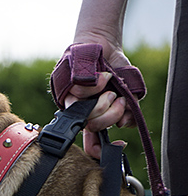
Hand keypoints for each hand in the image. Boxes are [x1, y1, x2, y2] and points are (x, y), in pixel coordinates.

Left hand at [59, 40, 136, 158]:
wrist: (104, 46)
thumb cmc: (114, 71)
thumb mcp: (128, 93)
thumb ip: (128, 112)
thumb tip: (124, 125)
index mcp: (91, 118)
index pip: (90, 143)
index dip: (101, 150)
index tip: (119, 144)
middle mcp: (79, 112)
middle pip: (93, 127)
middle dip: (112, 114)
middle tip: (117, 99)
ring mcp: (71, 99)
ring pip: (88, 112)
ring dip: (106, 99)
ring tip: (110, 86)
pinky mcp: (66, 85)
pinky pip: (83, 91)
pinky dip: (99, 82)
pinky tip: (102, 75)